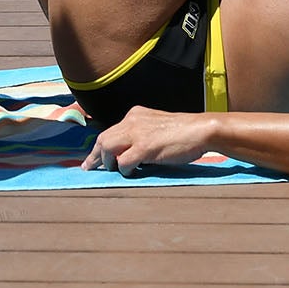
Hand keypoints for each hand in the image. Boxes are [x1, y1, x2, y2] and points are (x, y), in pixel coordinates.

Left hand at [84, 105, 222, 174]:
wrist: (200, 129)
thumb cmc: (183, 132)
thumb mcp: (157, 126)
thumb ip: (142, 133)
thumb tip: (129, 153)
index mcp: (135, 114)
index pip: (110, 130)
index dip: (100, 146)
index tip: (93, 157)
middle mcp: (132, 121)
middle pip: (103, 138)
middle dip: (94, 155)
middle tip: (88, 168)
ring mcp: (137, 134)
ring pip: (107, 148)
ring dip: (107, 162)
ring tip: (112, 170)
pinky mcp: (145, 147)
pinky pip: (124, 161)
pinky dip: (124, 169)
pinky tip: (130, 173)